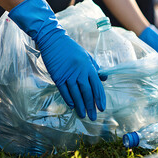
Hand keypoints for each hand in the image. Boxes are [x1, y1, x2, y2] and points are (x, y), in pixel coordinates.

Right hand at [9, 0, 105, 120]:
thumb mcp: (87, 56)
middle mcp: (79, 72)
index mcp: (88, 67)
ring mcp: (68, 75)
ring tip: (83, 115)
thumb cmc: (72, 48)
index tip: (102, 108)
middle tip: (93, 117)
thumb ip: (95, 68)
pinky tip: (72, 106)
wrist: (53, 40)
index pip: (96, 86)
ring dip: (80, 106)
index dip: (100, 98)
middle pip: (87, 92)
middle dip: (91, 106)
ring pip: (76, 94)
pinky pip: (64, 90)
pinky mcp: (57, 76)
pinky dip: (68, 99)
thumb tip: (104, 79)